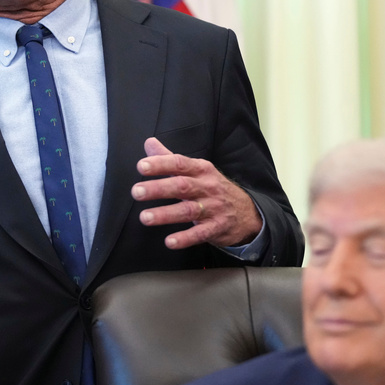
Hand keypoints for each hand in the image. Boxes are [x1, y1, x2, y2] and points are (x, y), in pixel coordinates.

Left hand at [131, 137, 259, 249]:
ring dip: (165, 214)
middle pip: (181, 186)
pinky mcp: (217, 228)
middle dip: (158, 188)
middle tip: (137, 192)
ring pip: (188, 211)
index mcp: (201, 170)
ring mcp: (213, 208)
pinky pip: (200, 234)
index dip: (161, 164)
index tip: (142, 166)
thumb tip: (149, 142)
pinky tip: (169, 242)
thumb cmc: (213, 188)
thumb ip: (170, 158)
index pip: (179, 164)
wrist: (248, 212)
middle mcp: (207, 187)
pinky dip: (185, 238)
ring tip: (145, 217)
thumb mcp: (196, 170)